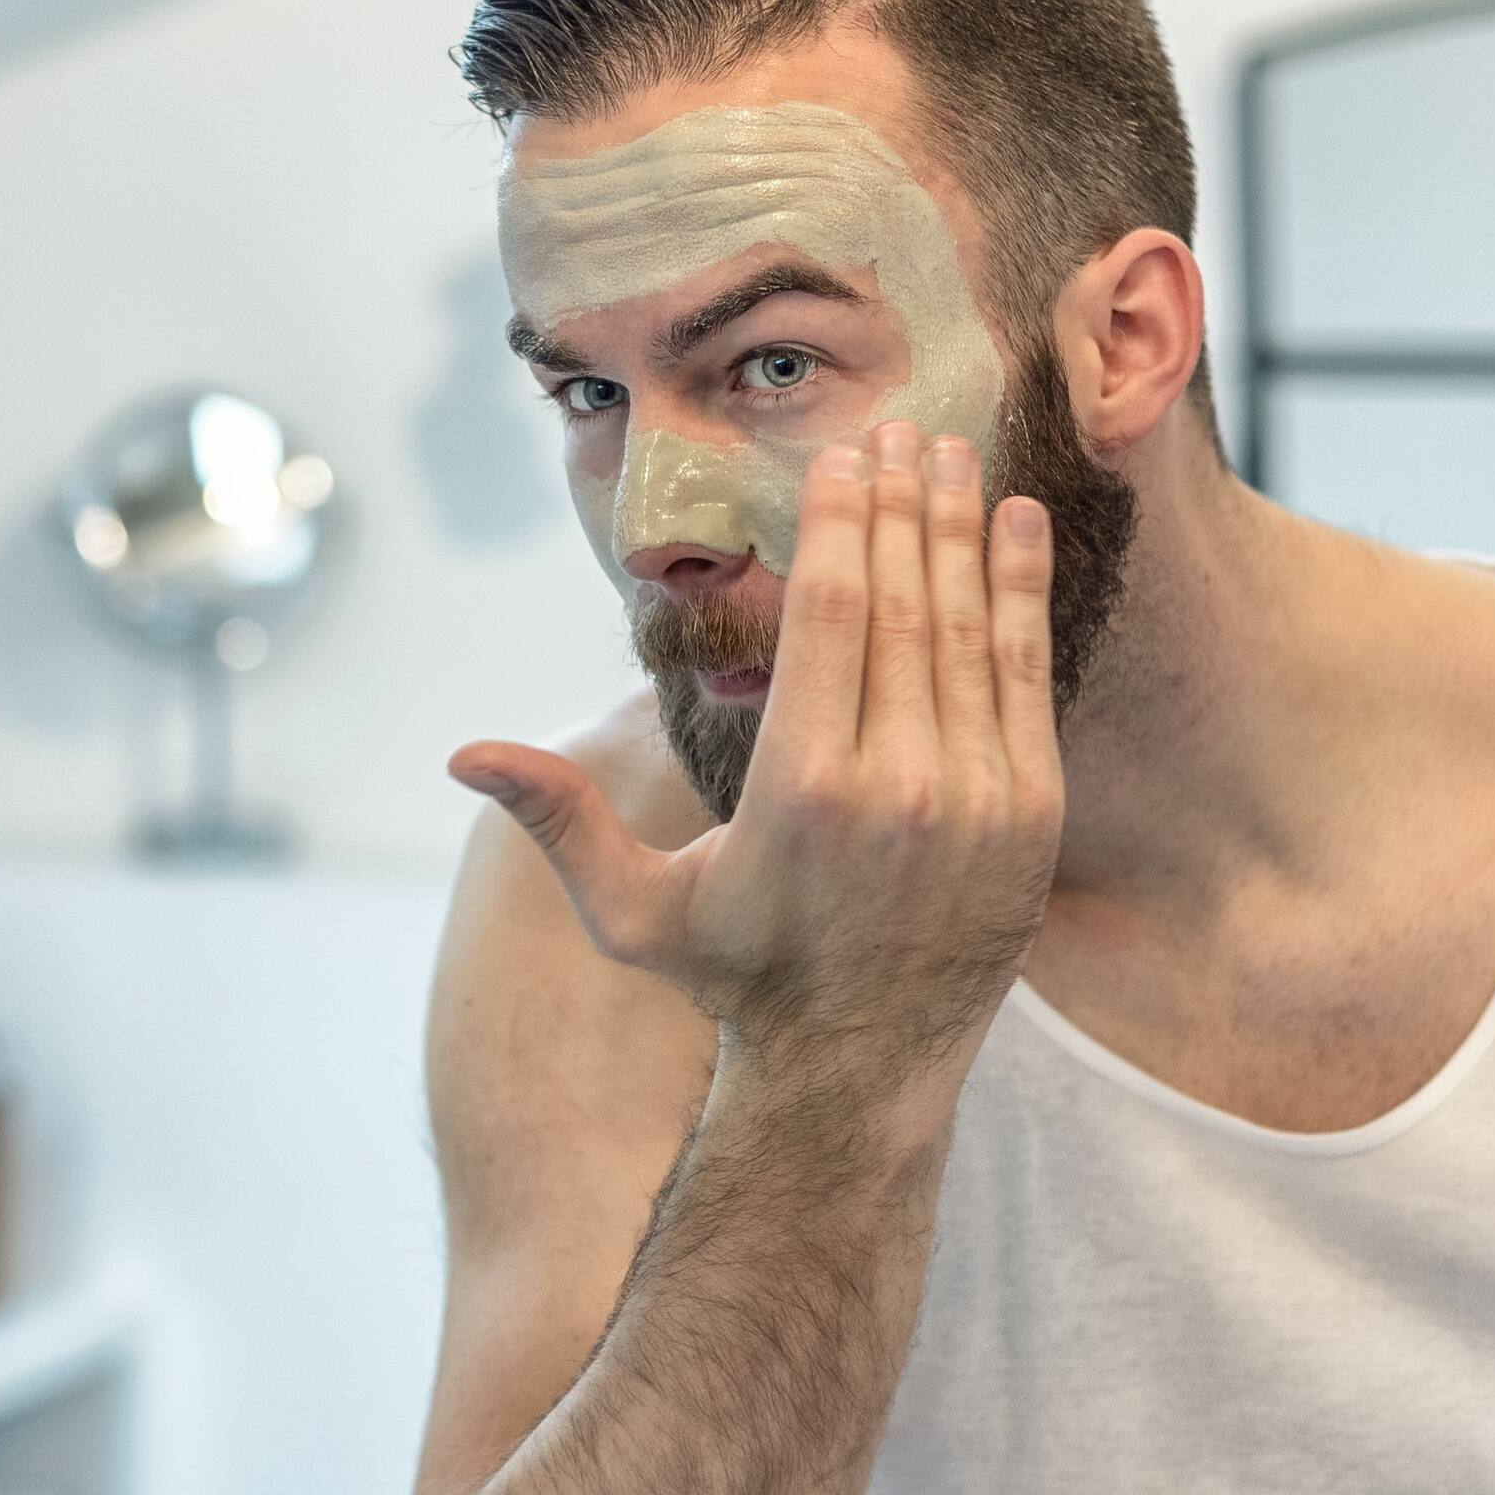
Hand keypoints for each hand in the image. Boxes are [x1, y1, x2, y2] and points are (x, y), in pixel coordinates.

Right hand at [447, 419, 1065, 1093]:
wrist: (860, 1069)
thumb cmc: (736, 978)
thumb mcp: (634, 912)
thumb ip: (562, 824)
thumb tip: (463, 756)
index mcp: (800, 788)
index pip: (831, 613)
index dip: (840, 521)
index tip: (844, 455)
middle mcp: (898, 784)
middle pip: (902, 602)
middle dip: (902, 502)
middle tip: (901, 425)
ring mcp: (977, 799)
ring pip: (967, 628)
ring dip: (961, 529)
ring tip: (954, 453)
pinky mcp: (1032, 816)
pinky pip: (1025, 679)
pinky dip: (1018, 594)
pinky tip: (1012, 526)